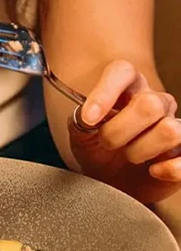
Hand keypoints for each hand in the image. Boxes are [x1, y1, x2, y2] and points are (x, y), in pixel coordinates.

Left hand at [70, 60, 180, 204]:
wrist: (112, 179)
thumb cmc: (97, 148)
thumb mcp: (80, 132)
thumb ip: (81, 120)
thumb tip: (87, 117)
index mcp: (129, 87)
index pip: (123, 71)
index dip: (105, 92)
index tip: (88, 119)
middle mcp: (156, 102)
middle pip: (150, 104)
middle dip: (120, 129)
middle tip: (106, 142)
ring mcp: (174, 127)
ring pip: (170, 130)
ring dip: (141, 149)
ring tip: (129, 156)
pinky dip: (170, 168)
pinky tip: (153, 170)